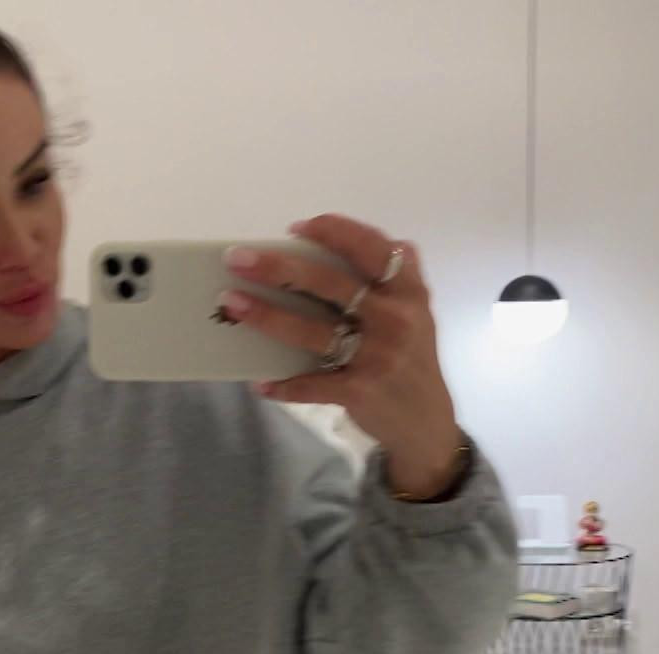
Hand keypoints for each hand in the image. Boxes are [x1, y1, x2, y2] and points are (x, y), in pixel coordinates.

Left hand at [221, 215, 464, 499]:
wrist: (426, 421)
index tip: (294, 228)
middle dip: (279, 268)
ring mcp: (379, 357)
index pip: (371, 248)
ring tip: (232, 303)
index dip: (333, 232)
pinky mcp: (360, 391)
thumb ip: (388, 275)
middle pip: (331, 284)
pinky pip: (311, 384)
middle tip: (236, 259)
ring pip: (313, 331)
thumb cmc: (409, 355)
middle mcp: (396, 319)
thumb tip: (330, 240)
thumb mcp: (414, 309)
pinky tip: (260, 383)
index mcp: (408, 290)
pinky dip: (283, 384)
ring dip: (267, 316)